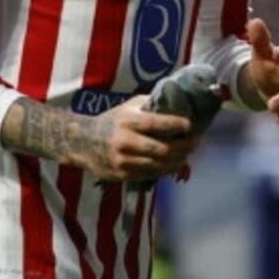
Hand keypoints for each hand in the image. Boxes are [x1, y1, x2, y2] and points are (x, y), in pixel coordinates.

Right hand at [77, 95, 200, 181]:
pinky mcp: (123, 175)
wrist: (82, 142)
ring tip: (188, 154)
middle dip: (185, 146)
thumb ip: (150, 105)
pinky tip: (174, 163)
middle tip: (195, 142)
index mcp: (127, 122)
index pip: (156, 124)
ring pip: (160, 165)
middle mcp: (125, 142)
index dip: (177, 125)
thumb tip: (178, 103)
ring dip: (179, 160)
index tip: (190, 125)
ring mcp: (124, 161)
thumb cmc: (112, 121)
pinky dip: (166, 169)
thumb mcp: (128, 107)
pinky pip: (151, 174)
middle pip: (163, 149)